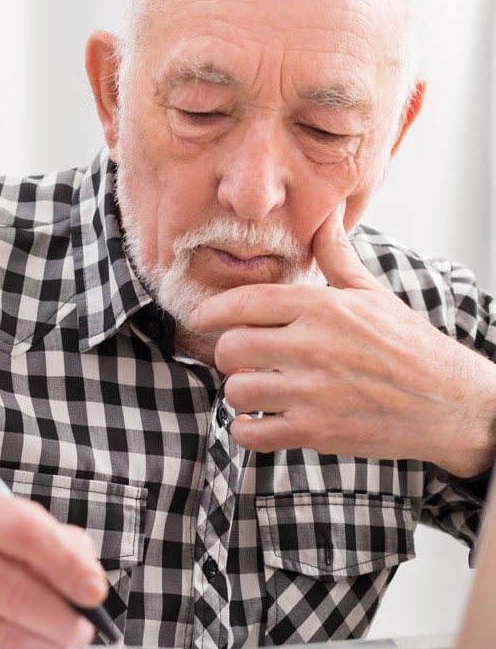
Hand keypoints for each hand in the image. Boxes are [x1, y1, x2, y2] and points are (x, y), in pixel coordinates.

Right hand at [0, 491, 107, 648]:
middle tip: (82, 632)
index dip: (64, 564)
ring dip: (35, 647)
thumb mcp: (27, 524)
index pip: (23, 531)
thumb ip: (64, 544)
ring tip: (61, 648)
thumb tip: (90, 585)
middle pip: (6, 586)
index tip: (94, 593)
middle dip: (56, 617)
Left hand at [189, 204, 495, 475]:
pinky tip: (261, 421)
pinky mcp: (316, 431)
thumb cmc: (408, 346)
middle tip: (239, 359)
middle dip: (226, 354)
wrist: (447, 402)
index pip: (247, 301)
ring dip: (239, 393)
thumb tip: (325, 215)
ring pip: (237, 390)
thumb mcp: (373, 294)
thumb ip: (337, 257)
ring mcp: (313, 391)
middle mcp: (313, 346)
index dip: (213, 311)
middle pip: (231, 346)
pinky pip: (252, 433)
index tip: (201, 318)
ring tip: (255, 391)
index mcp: (323, 307)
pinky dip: (247, 430)